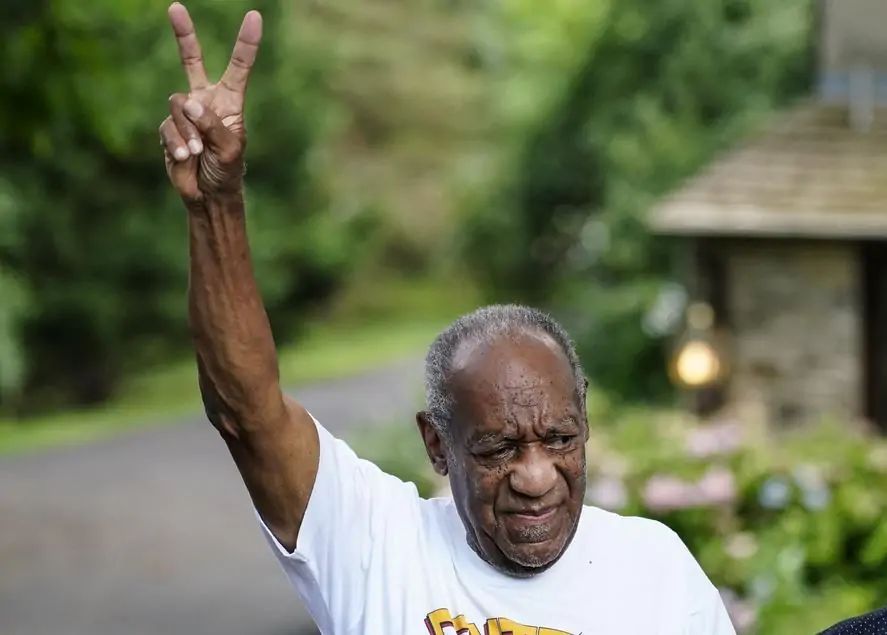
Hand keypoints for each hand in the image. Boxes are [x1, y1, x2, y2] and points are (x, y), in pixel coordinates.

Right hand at [159, 3, 262, 201]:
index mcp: (230, 101)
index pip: (239, 67)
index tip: (254, 17)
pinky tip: (186, 157)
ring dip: (187, 130)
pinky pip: (168, 127)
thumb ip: (212, 125)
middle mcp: (206, 100)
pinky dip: (177, 142)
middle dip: (183, 34)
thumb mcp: (229, 149)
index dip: (246, 43)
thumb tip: (188, 103)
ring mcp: (184, 113)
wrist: (207, 194)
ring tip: (197, 152)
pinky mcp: (168, 128)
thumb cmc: (227, 171)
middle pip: (192, 60)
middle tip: (174, 6)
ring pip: (177, 105)